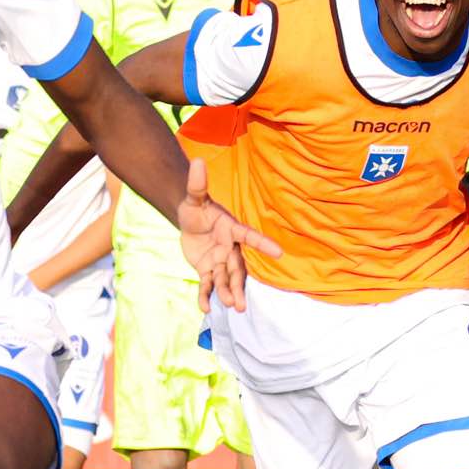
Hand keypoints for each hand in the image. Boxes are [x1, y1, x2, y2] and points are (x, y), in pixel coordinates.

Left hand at [175, 156, 281, 311]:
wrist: (189, 222)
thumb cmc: (197, 208)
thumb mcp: (194, 197)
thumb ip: (197, 184)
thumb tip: (197, 161)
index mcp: (232, 229)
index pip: (249, 237)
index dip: (263, 244)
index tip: (279, 253)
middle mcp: (229, 248)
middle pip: (237, 267)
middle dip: (238, 284)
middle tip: (241, 303)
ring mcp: (219, 261)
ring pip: (225, 279)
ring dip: (228, 292)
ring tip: (231, 306)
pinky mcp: (207, 270)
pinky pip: (208, 284)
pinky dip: (206, 295)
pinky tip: (204, 308)